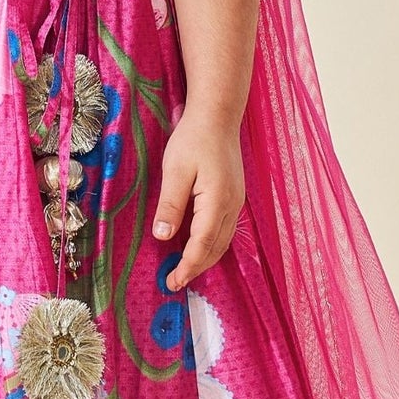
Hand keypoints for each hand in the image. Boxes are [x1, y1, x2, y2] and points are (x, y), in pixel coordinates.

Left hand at [151, 108, 247, 290]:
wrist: (217, 116)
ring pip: (223, 241)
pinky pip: (225, 229)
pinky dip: (212, 245)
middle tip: (175, 282)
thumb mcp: (175, 170)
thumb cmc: (194, 139)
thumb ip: (171, 205)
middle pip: (216, 248)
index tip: (173, 281)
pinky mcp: (234, 196)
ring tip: (185, 270)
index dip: (188, 266)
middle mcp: (232, 206)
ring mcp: (236, 201)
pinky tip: (199, 247)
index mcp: (217, 201)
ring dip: (205, 259)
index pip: (202, 244)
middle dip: (196, 268)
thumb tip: (162, 236)